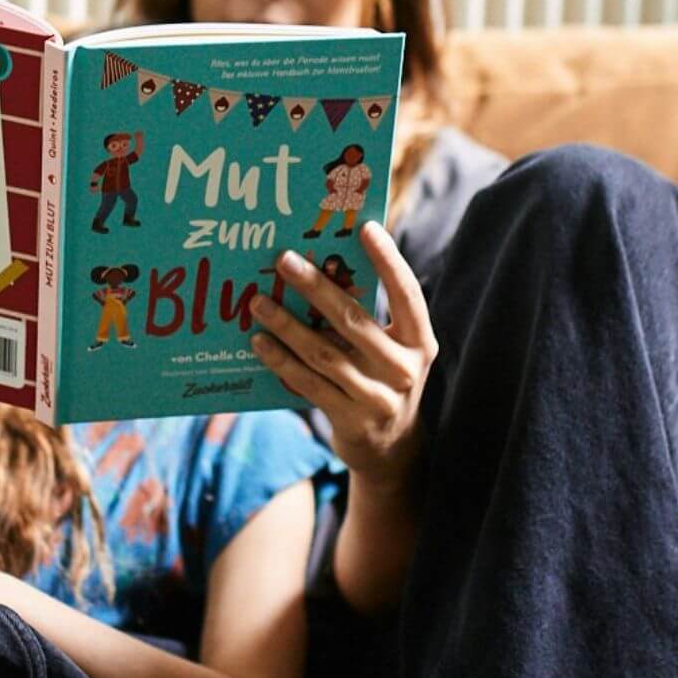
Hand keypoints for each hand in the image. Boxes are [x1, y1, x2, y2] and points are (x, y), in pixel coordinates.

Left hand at [251, 224, 437, 490]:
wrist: (392, 450)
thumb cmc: (384, 381)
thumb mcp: (392, 350)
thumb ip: (369, 318)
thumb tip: (323, 270)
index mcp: (419, 341)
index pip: (406, 294)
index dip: (388, 260)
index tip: (364, 227)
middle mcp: (403, 368)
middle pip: (353, 320)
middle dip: (315, 287)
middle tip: (284, 260)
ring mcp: (378, 396)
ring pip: (324, 353)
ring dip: (287, 324)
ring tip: (258, 302)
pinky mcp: (350, 419)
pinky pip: (308, 383)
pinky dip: (281, 361)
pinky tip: (259, 342)